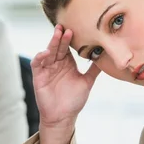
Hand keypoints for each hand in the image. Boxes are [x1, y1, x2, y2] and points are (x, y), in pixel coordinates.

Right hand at [31, 25, 100, 143]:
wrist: (63, 117)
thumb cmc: (74, 100)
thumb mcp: (87, 82)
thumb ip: (94, 70)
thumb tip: (106, 58)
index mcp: (67, 63)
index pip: (68, 47)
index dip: (71, 38)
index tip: (77, 27)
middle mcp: (56, 64)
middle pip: (58, 47)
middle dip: (61, 36)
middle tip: (66, 26)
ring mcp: (47, 69)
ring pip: (48, 52)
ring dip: (52, 43)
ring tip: (58, 33)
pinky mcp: (38, 76)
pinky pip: (37, 64)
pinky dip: (40, 57)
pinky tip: (45, 52)